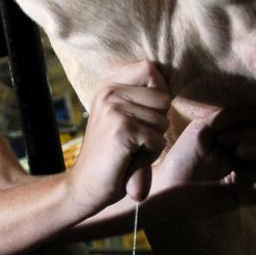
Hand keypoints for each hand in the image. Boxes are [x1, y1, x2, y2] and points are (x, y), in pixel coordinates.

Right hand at [69, 61, 170, 214]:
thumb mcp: (120, 116)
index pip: (151, 68)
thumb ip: (140, 96)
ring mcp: (115, 109)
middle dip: (157, 122)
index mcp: (108, 85)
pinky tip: (128, 160)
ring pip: (163, 121)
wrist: (85, 186)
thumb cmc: (111, 153)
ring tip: (129, 150)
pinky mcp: (123, 130)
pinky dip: (148, 156)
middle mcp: (109, 92)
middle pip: (163, 97)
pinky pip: (158, 141)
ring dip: (153, 142)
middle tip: (132, 139)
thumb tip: (170, 76)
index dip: (158, 92)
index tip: (143, 114)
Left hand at [145, 107, 255, 222]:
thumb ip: (230, 116)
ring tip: (238, 155)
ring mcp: (244, 175)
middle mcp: (241, 154)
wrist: (169, 188)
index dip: (253, 119)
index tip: (241, 115)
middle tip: (226, 141)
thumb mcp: (204, 128)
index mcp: (232, 137)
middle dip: (249, 136)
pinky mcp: (243, 194)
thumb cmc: (182, 156)